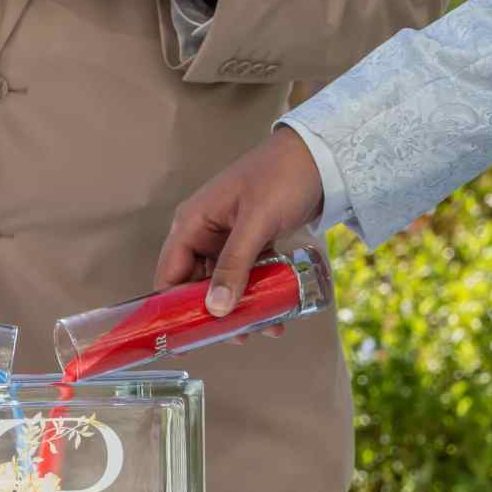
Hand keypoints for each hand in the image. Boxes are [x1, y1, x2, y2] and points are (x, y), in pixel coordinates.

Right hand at [155, 126, 323, 329]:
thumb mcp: (256, 222)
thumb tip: (216, 309)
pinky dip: (258, 293)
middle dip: (214, 313)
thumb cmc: (282, 176)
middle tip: (237, 336)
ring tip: (265, 328)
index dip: (171, 308)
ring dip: (241, 307)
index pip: (169, 275)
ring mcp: (227, 238)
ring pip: (223, 283)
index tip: (185, 337)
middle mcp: (203, 233)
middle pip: (195, 284)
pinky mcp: (250, 241)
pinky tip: (277, 312)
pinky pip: (246, 274)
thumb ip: (234, 266)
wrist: (322, 154)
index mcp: (191, 223)